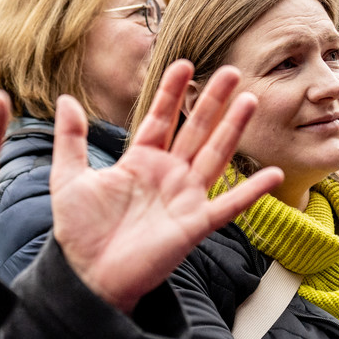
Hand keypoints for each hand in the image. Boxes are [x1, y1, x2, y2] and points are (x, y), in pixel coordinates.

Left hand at [50, 60, 282, 314]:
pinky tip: (273, 175)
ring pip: (215, 156)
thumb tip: (65, 100)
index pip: (161, 119)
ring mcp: (185, 199)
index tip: (184, 63)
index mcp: (140, 162)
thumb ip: (70, 138)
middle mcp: (168, 176)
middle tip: (232, 71)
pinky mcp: (195, 225)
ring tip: (249, 100)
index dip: (172, 92)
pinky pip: (229, 205)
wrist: (87, 274)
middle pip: (196, 130)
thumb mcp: (69, 177)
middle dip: (213, 100)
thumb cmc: (79, 231)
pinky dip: (251, 192)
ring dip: (233, 129)